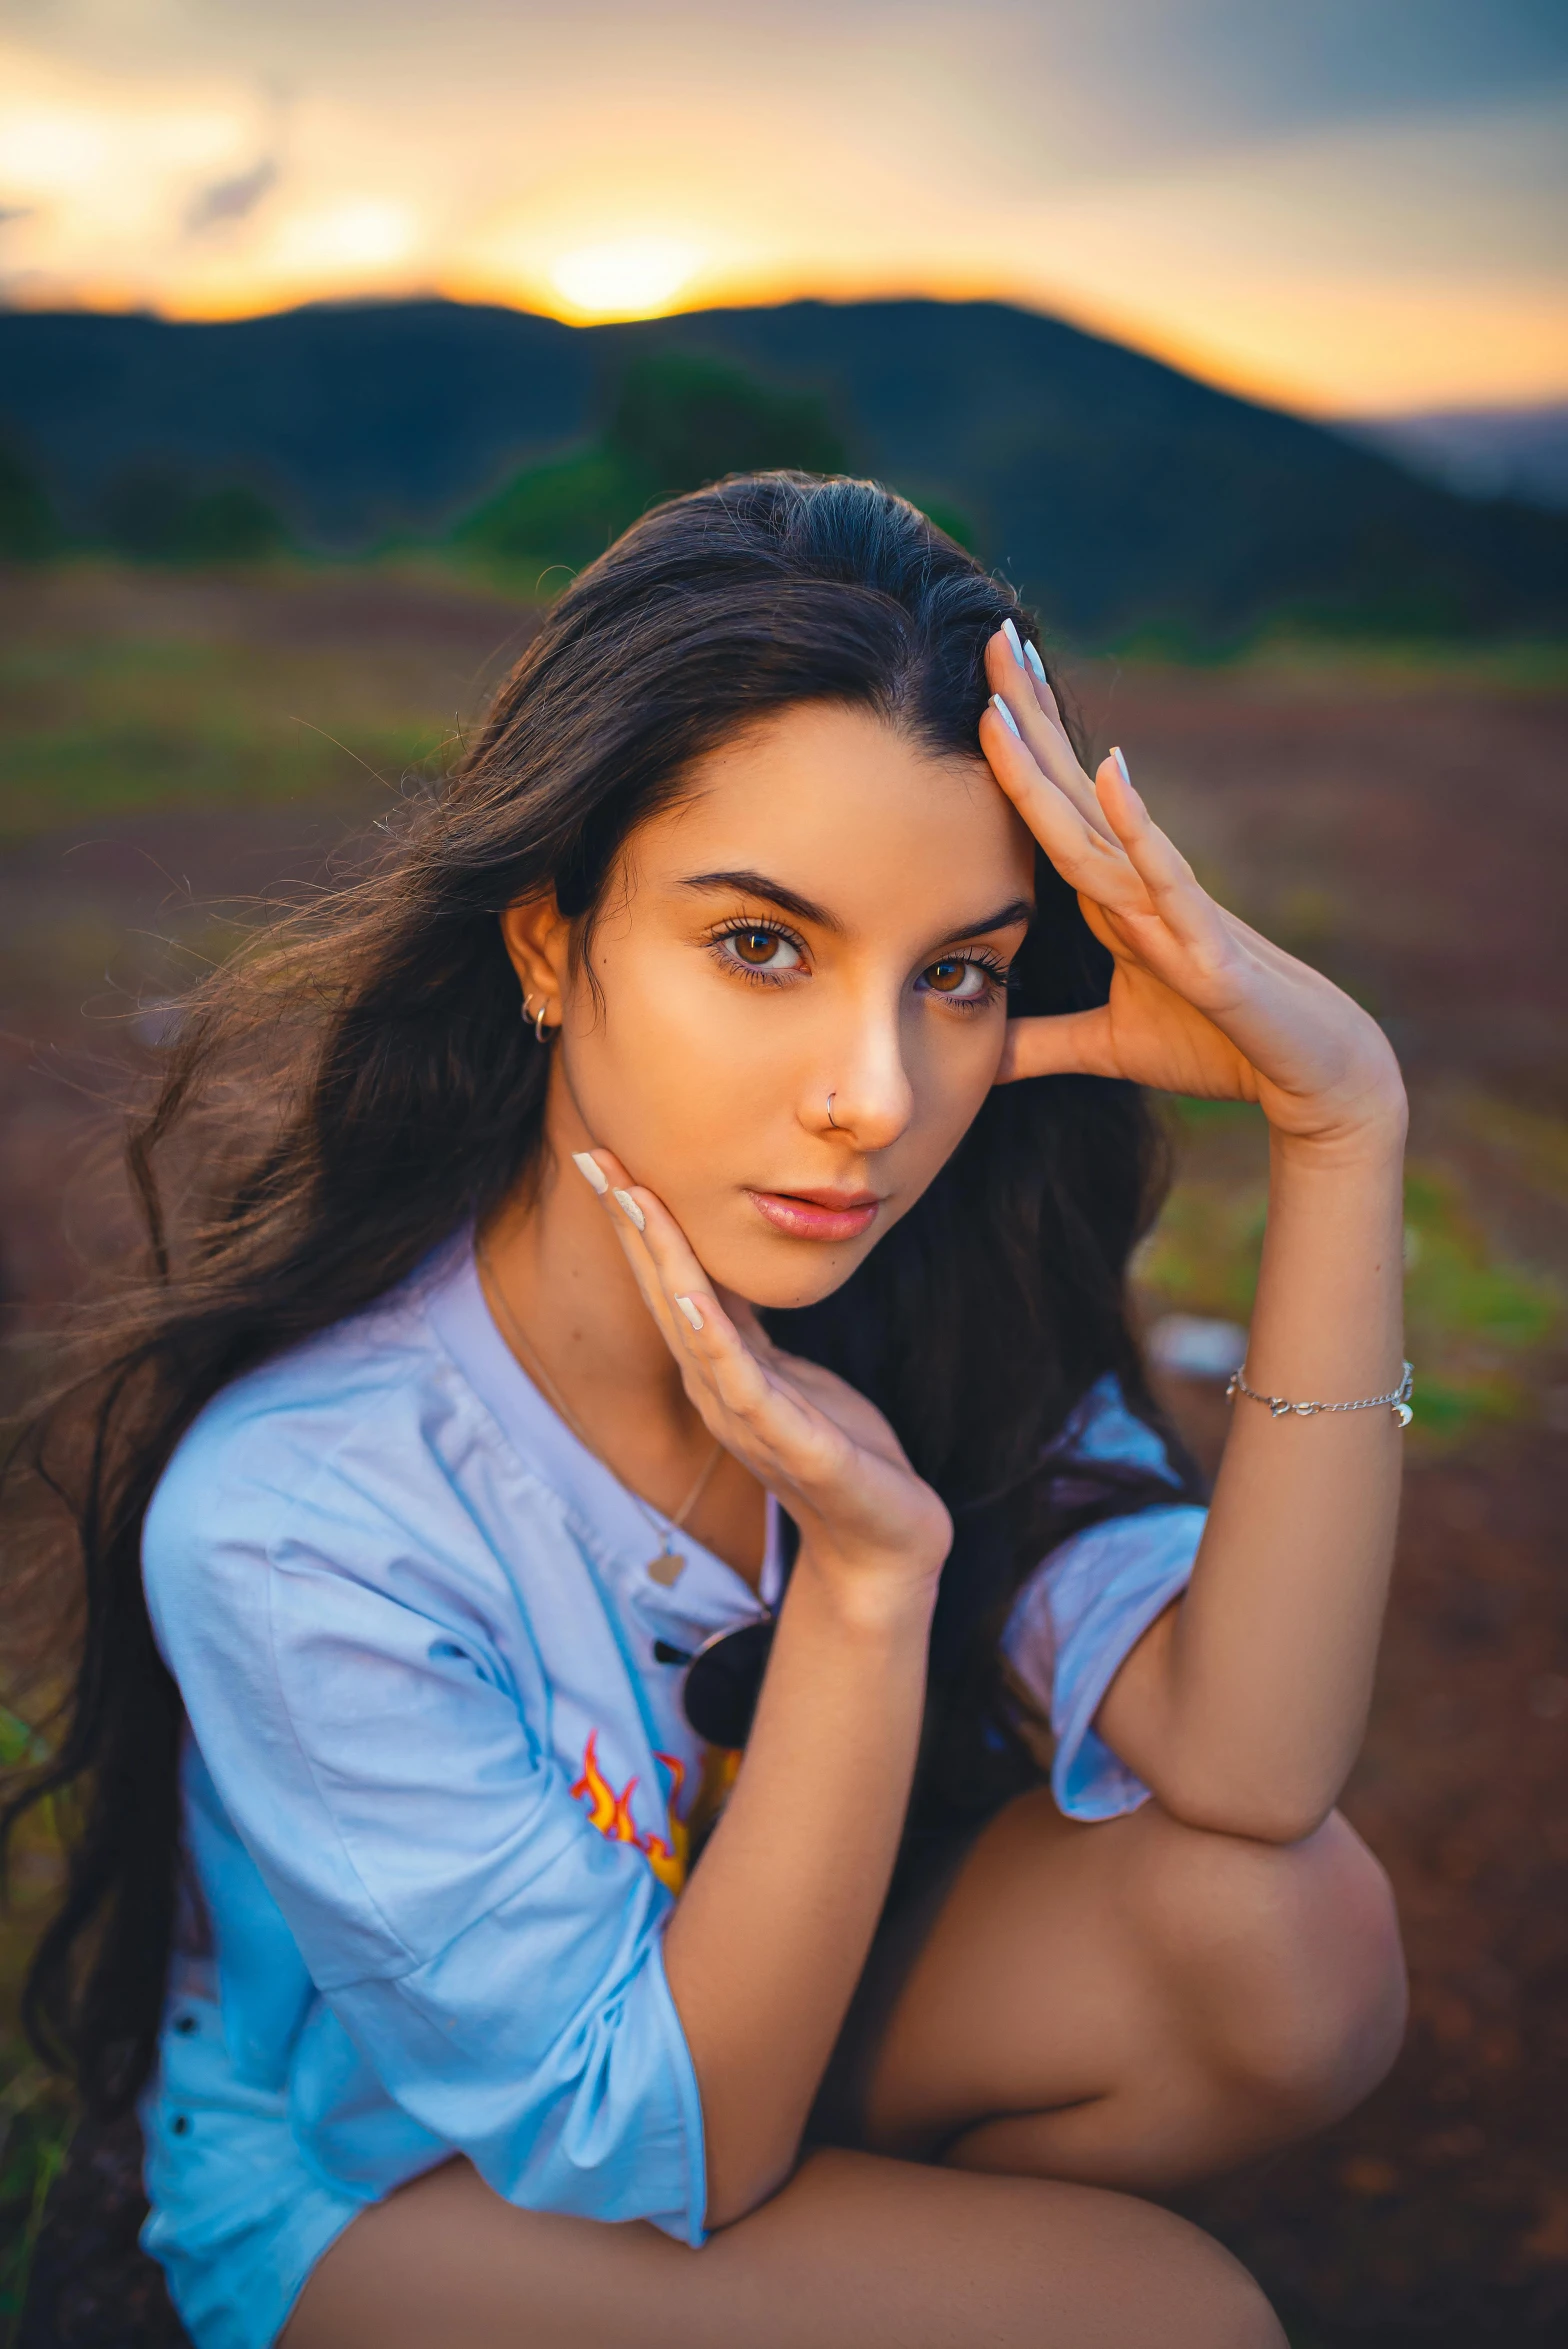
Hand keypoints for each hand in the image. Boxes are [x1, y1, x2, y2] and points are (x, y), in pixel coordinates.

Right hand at [574, 1150, 951, 1608]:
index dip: (638, 1219)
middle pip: (664, 1292)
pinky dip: (714, 1341)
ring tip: (637, 1204)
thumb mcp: (788, 1374)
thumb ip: (748, 1331)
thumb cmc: (839, 1452)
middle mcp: (719, 1390)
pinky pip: (745, 1385)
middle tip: (596, 1157)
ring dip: (663, 1264)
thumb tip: (721, 1270)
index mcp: (721, 1368)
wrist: (882, 1544)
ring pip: (694, 1328)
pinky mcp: (793, 1445)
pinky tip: (694, 1301)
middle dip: (631, 1223)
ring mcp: (750, 1419)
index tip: (604, 1155)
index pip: (670, 1279)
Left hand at [981, 632, 1405, 1153]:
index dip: (1017, 751)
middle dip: (1028, 716)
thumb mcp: (1108, 1047)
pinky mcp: (1208, 952)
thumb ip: (1039, 1045)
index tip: (977, 685)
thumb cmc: (1219, 1048)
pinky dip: (1138, 827)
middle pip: (1070, 791)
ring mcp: (1174, 911)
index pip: (1053, 812)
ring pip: (1098, 825)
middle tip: (990, 631)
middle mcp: (1140, 888)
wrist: (1310, 1077)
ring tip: (1011, 693)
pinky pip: (1167, 880)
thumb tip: (975, 1055)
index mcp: (1114, 900)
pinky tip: (1111, 771)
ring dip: (1050, 761)